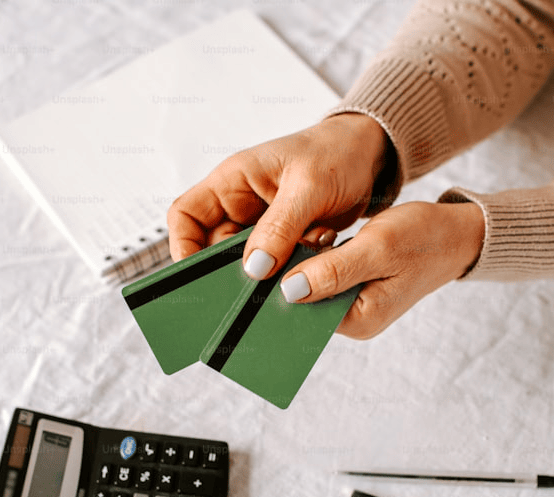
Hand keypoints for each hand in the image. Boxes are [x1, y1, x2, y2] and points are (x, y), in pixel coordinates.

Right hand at [167, 113, 390, 272]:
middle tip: (255, 286)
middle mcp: (240, 204)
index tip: (199, 275)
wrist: (370, 155)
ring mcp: (261, 224)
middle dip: (234, 269)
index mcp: (232, 181)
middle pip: (214, 248)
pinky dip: (293, 267)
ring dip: (272, 269)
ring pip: (248, 262)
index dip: (183, 246)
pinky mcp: (284, 239)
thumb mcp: (309, 187)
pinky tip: (315, 251)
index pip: (185, 216)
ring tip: (299, 259)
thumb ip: (280, 227)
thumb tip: (254, 267)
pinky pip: (276, 265)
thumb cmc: (336, 153)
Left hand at [278, 201, 485, 338]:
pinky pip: (322, 276)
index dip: (284, 281)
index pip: (302, 310)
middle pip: (303, 300)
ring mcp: (353, 305)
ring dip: (306, 259)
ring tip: (318, 235)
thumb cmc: (422, 237)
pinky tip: (324, 239)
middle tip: (304, 236)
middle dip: (295, 268)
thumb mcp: (377, 248)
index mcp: (359, 320)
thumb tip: (290, 291)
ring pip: (310, 285)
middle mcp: (353, 320)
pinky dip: (318, 256)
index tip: (279, 251)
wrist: (454, 233)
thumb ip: (334, 272)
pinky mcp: (353, 288)